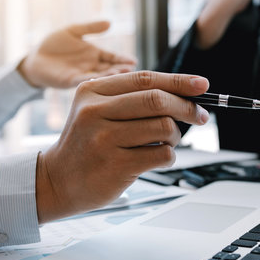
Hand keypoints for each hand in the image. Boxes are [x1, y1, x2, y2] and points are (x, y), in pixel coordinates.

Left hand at [17, 21, 136, 88]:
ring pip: (100, 77)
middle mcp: (91, 66)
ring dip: (110, 77)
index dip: (123, 59)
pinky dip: (93, 80)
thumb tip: (110, 22)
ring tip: (121, 74)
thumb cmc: (54, 44)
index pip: (113, 57)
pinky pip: (84, 81)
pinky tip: (101, 79)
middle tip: (131, 70)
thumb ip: (90, 28)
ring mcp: (82, 74)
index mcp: (94, 54)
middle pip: (110, 68)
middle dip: (121, 69)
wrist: (35, 58)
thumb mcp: (73, 31)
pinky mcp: (70, 80)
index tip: (134, 61)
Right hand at [36, 71, 209, 221]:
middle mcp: (95, 112)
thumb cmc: (87, 143)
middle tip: (200, 116)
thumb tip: (185, 93)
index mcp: (92, 91)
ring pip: (164, 127)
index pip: (145, 79)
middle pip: (157, 101)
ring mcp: (104, 139)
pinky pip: (162, 155)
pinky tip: (155, 158)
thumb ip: (132, 98)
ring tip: (165, 142)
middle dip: (187, 108)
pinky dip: (169, 156)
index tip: (202, 85)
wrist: (57, 180)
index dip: (178, 81)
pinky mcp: (116, 165)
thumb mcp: (96, 110)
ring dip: (175, 136)